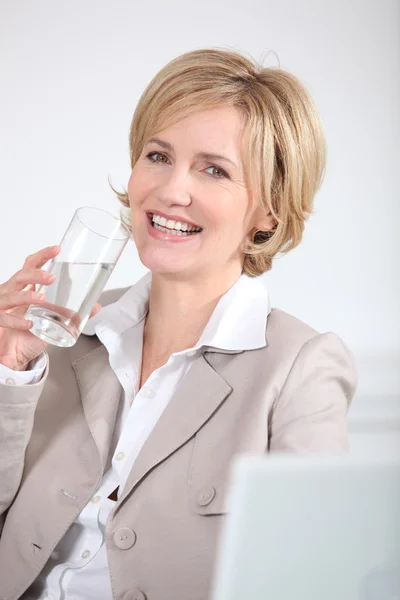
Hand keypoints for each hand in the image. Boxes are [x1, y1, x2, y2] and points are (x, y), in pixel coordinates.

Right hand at [0, 245, 101, 370]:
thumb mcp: (53, 321)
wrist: (12, 354)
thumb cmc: (29, 334)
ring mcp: (2, 306)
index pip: (31, 265)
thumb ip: (72, 313)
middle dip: (36, 274)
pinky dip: (16, 321)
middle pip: (20, 275)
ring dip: (27, 295)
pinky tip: (29, 324)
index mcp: (25, 287)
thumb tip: (96, 306)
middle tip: (51, 277)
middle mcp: (12, 293)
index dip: (43, 256)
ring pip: (10, 294)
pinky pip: (4, 318)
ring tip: (42, 299)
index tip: (57, 249)